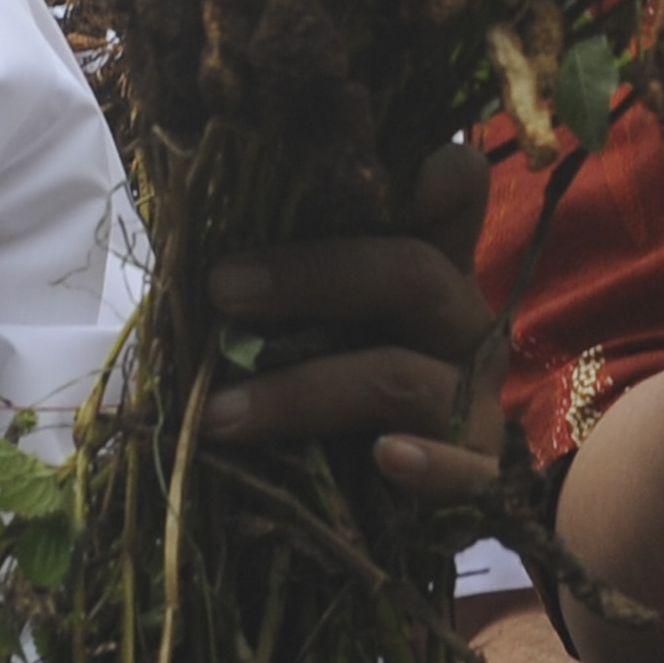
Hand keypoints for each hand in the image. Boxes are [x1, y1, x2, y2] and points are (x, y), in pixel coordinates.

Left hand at [199, 141, 506, 501]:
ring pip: (405, 377)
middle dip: (315, 276)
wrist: (351, 491)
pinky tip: (385, 459)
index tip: (411, 172)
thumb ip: (271, 281)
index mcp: (425, 264)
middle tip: (222, 288)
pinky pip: (463, 470)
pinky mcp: (476, 470)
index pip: (455, 195)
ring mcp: (473, 395)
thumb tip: (187, 248)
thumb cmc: (314, 383)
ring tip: (218, 415)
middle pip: (414, 274)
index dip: (444, 176)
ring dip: (304, 393)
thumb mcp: (298, 323)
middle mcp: (459, 320)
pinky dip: (427, 464)